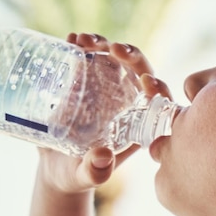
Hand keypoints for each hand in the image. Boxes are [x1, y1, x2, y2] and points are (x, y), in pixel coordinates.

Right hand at [35, 33, 172, 193]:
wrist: (55, 168)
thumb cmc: (77, 176)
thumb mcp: (86, 176)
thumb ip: (96, 171)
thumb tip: (104, 157)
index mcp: (139, 124)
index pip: (159, 102)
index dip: (159, 89)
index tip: (148, 82)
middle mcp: (128, 102)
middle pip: (141, 72)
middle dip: (132, 57)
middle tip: (114, 49)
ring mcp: (107, 88)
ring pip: (115, 60)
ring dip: (105, 44)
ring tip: (84, 40)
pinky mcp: (85, 80)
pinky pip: (90, 58)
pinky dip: (83, 46)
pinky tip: (71, 39)